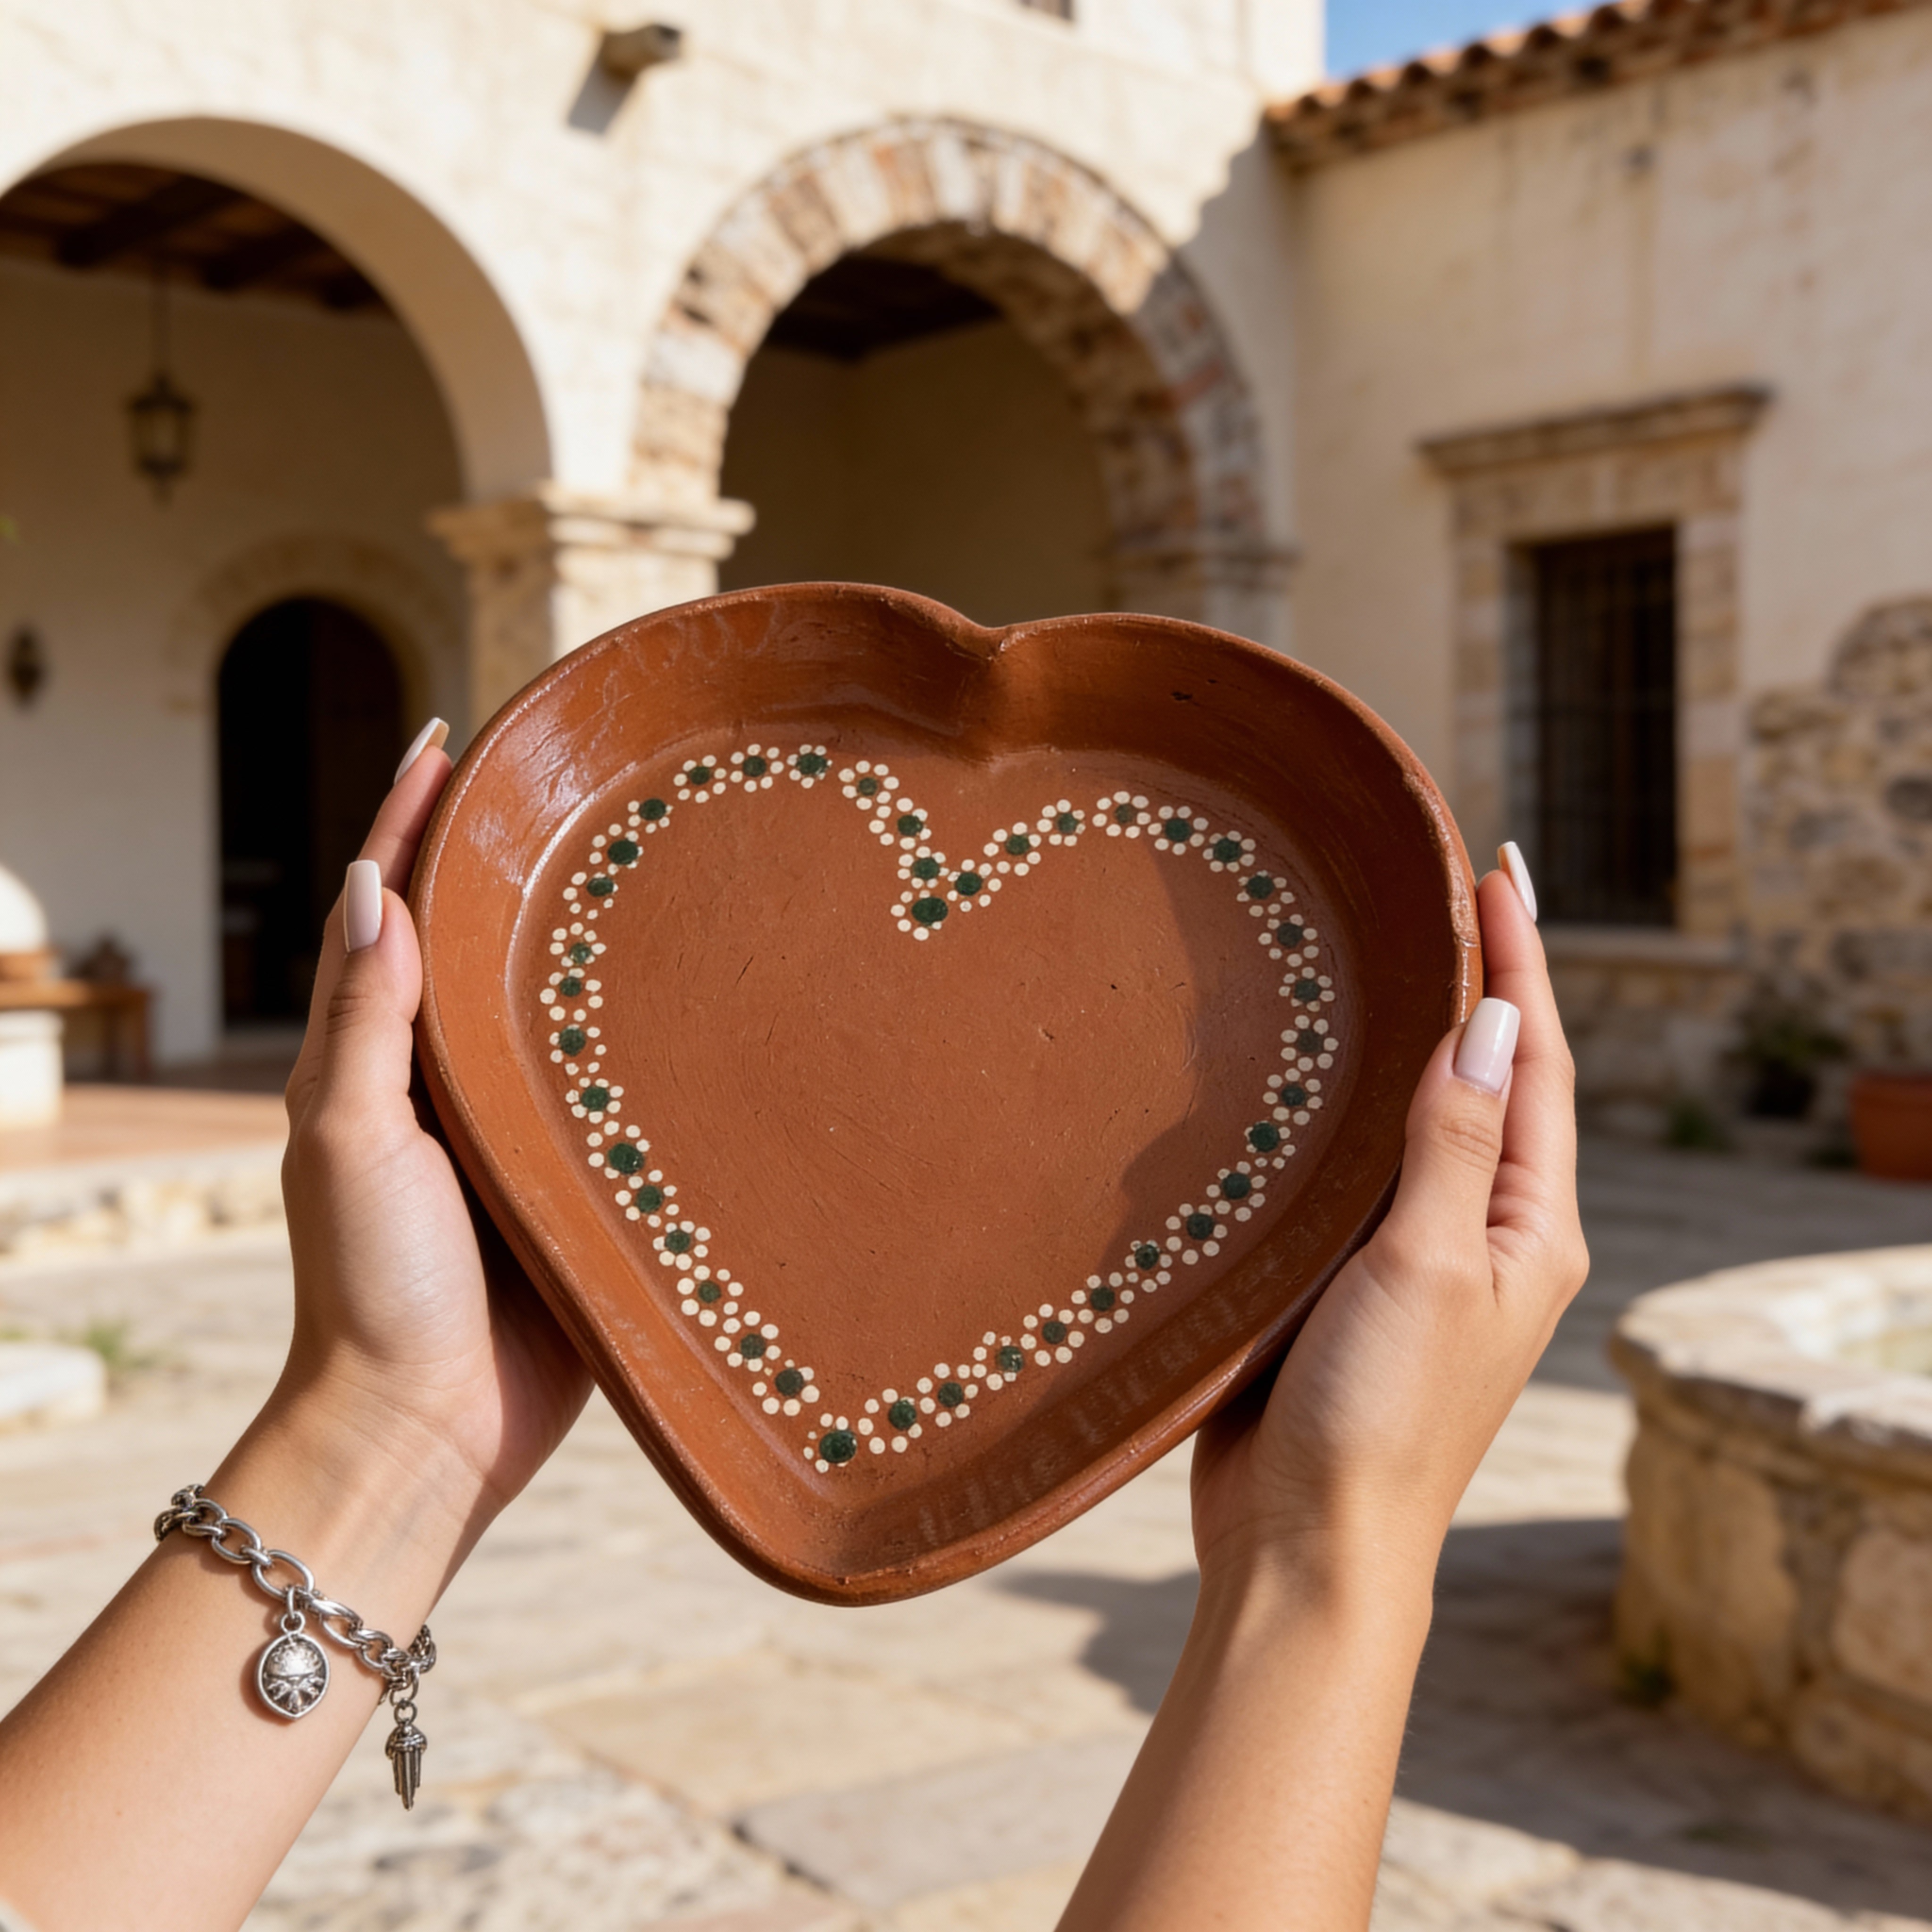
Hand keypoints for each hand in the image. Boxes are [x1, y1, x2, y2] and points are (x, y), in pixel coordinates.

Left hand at [0, 729, 597, 1931]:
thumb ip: (362, 1022)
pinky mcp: (583, 1183)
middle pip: (481, 942)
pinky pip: (617, 1093)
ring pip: (558, 1009)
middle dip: (513, 855)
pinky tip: (703, 999)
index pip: (391, 909)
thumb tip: (370, 888)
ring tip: (649, 854)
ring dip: (591, 935)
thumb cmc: (373, 1287)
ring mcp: (521, 1131)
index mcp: (384, 1058)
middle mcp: (452, 1080)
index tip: (453, 736)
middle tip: (569, 774)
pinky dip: (649, 1040)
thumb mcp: (347, 1139)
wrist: (432, 1430)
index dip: (412, 819)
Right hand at [1190, 862, 1587, 1584]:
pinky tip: (1312, 1076)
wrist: (1308, 1541)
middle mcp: (1486, 1235)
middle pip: (1489, 1082)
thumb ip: (1455, 1144)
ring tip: (1381, 955)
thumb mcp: (1428, 1266)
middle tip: (1443, 889)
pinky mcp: (1347, 1280)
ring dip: (1406, 1040)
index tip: (1498, 871)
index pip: (1535, 1063)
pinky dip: (1345, 1111)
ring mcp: (1417, 1258)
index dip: (1520, 962)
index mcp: (1532, 1229)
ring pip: (1418, 1122)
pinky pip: (1355, 1172)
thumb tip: (1492, 1022)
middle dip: (1475, 984)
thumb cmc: (1380, 1415)